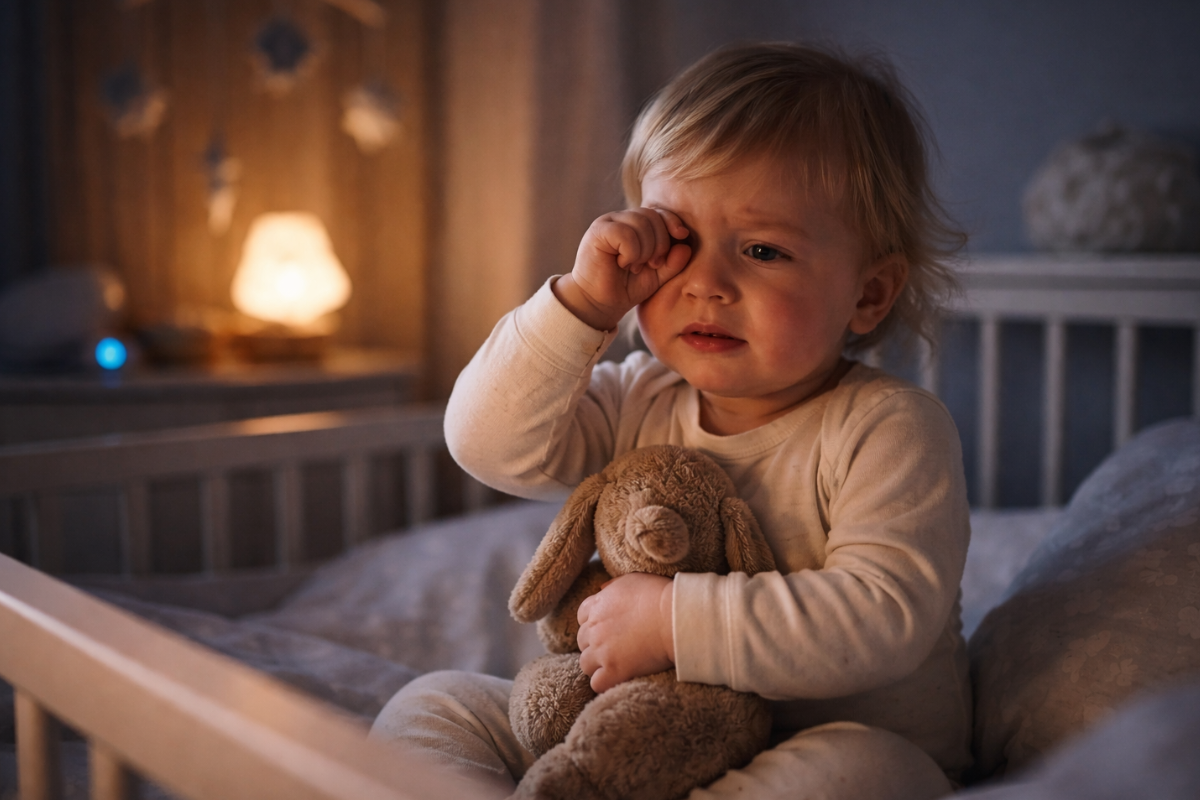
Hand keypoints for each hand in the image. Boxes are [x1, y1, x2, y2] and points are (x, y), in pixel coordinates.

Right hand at [553, 208, 691, 330]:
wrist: (601, 304)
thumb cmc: (627, 288)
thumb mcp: (658, 275)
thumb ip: (674, 261)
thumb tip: (685, 245)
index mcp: (636, 225)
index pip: (659, 212)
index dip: (672, 222)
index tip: (682, 236)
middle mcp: (621, 219)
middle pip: (652, 216)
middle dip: (660, 243)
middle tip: (651, 264)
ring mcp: (608, 222)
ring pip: (640, 223)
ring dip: (644, 250)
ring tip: (635, 266)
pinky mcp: (598, 231)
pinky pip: (625, 233)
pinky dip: (631, 252)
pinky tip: (623, 263)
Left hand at [576, 573, 674, 692]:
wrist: (675, 617)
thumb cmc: (659, 596)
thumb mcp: (631, 580)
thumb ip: (611, 587)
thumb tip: (600, 589)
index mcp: (597, 605)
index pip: (582, 617)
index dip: (594, 624)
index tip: (608, 629)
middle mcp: (595, 628)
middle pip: (582, 641)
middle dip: (594, 644)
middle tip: (614, 648)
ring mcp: (602, 651)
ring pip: (585, 664)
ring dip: (597, 665)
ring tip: (615, 665)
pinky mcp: (613, 671)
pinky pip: (596, 683)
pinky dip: (605, 683)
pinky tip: (618, 678)